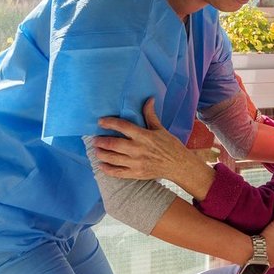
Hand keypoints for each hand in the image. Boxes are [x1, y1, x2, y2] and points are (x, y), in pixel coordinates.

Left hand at [94, 99, 209, 188]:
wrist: (179, 165)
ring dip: (101, 154)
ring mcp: (137, 163)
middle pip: (114, 144)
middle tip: (95, 139)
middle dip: (101, 141)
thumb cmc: (170, 146)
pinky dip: (107, 169)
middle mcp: (138, 149)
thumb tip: (149, 99)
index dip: (109, 123)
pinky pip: (118, 172)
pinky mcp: (136, 174)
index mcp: (144, 136)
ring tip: (96, 150)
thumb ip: (150, 115)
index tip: (100, 122)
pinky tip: (101, 165)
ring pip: (113, 158)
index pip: (123, 126)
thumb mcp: (160, 129)